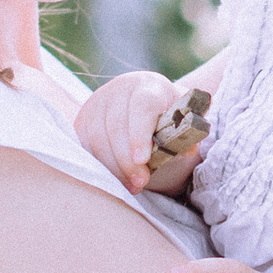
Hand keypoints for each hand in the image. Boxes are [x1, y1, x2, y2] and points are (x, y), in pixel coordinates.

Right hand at [74, 70, 187, 195]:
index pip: (142, 107)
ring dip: (113, 167)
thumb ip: (188, 131)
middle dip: (127, 160)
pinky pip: (85, 145)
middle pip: (116, 126)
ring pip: (97, 138)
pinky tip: (115, 178)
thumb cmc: (166, 113)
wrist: (142, 100)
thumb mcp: (182, 116)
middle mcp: (119, 89)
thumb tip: (189, 149)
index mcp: (148, 86)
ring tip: (131, 185)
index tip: (142, 160)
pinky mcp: (83, 118)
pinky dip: (100, 165)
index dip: (139, 134)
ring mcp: (98, 102)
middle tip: (141, 183)